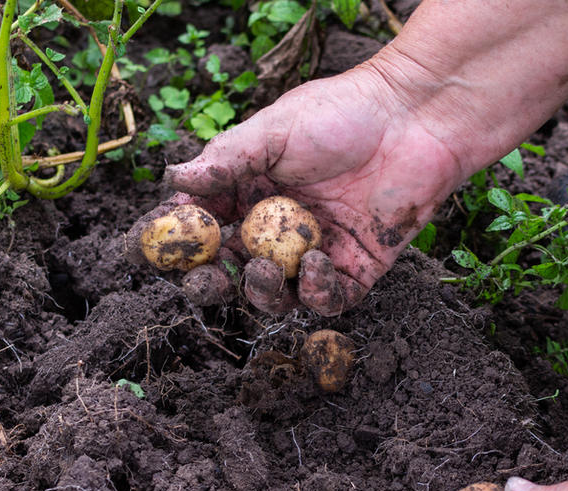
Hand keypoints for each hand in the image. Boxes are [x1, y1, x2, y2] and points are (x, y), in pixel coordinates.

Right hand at [164, 64, 465, 313]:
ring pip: (273, 295)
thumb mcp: (274, 131)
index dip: (177, 244)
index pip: (201, 229)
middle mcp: (275, 229)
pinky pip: (326, 300)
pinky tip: (316, 265)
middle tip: (205, 282)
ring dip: (260, 292)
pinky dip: (315, 292)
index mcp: (247, 193)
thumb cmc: (343, 113)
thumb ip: (226, 160)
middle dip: (210, 284)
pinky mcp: (354, 271)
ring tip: (263, 268)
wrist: (413, 120)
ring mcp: (312, 254)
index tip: (153, 253)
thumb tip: (173, 179)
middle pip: (229, 272)